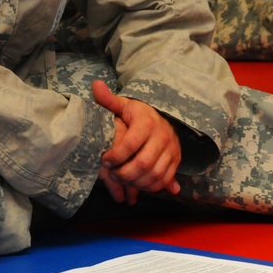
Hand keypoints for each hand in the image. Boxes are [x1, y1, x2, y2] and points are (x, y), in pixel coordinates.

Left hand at [92, 80, 181, 203]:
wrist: (165, 116)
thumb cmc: (139, 114)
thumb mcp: (124, 105)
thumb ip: (108, 100)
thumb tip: (95, 85)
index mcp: (147, 123)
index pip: (130, 144)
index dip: (115, 156)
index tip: (104, 160)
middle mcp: (162, 137)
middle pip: (143, 163)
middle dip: (124, 173)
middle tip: (112, 174)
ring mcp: (171, 150)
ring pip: (155, 174)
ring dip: (136, 182)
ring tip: (122, 180)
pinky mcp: (176, 160)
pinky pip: (165, 179)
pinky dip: (151, 186)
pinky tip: (138, 184)